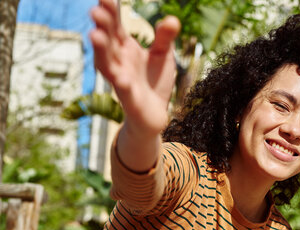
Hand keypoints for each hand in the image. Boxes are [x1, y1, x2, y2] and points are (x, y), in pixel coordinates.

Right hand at [89, 0, 179, 136]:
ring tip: (94, 36)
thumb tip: (172, 20)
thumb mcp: (163, 56)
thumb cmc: (155, 82)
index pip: (114, 26)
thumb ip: (165, 38)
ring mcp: (121, 79)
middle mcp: (119, 61)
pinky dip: (121, 83)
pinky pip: (123, 89)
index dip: (110, 12)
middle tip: (96, 11)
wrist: (156, 114)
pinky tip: (121, 78)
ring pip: (106, 64)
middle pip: (107, 41)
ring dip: (100, 50)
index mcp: (125, 47)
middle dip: (101, 27)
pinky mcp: (129, 97)